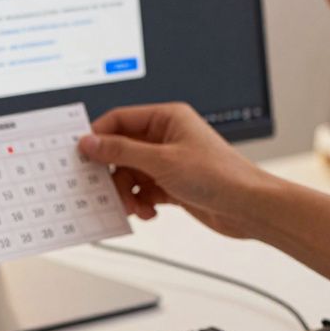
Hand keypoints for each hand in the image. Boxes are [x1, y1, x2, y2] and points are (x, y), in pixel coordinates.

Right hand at [78, 102, 283, 238]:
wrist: (249, 207)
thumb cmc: (220, 176)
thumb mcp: (161, 161)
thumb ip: (120, 151)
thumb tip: (89, 142)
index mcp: (167, 118)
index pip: (119, 120)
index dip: (98, 137)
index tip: (80, 155)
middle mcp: (166, 137)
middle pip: (119, 151)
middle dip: (113, 174)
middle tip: (105, 190)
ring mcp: (167, 161)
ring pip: (128, 175)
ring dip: (126, 194)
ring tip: (135, 206)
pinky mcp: (170, 184)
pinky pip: (140, 191)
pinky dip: (139, 203)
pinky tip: (148, 211)